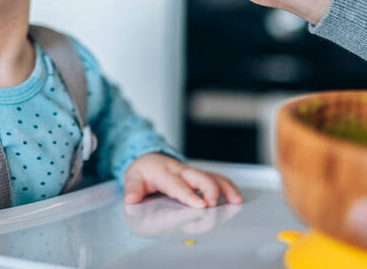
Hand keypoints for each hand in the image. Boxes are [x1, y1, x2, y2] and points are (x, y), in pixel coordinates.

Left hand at [123, 153, 241, 207]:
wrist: (149, 158)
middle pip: (200, 178)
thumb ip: (132, 189)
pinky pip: (217, 179)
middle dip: (210, 191)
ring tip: (235, 202)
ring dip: (224, 188)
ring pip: (212, 176)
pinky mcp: (200, 176)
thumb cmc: (143, 171)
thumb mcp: (132, 178)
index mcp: (165, 173)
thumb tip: (131, 200)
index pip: (178, 185)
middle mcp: (182, 171)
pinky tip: (236, 198)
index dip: (190, 195)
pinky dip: (228, 187)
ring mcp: (193, 173)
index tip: (200, 205)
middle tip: (212, 208)